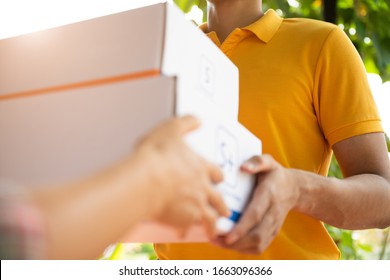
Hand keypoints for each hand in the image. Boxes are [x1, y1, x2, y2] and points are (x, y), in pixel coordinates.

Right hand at [134, 116, 229, 237]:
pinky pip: (189, 228)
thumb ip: (186, 123)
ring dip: (213, 224)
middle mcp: (203, 188)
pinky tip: (181, 233)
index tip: (219, 180)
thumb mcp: (171, 129)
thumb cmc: (156, 154)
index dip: (218, 176)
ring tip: (214, 230)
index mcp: (201, 167)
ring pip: (210, 218)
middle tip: (226, 211)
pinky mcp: (184, 219)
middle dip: (223, 206)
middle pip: (218, 199)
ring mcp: (195, 205)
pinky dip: (186, 230)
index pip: (216, 173)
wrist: (145, 181)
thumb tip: (198, 119)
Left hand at [214, 154, 298, 253]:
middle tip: (214, 238)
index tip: (227, 236)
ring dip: (237, 247)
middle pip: (256, 235)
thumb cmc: (274, 174)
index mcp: (269, 195)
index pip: (255, 215)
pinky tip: (228, 244)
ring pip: (258, 244)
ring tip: (217, 241)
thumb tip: (243, 167)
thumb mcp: (268, 162)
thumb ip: (257, 162)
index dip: (242, 228)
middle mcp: (273, 213)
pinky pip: (259, 247)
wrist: (294, 188)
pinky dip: (244, 249)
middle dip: (235, 242)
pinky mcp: (272, 232)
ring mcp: (274, 225)